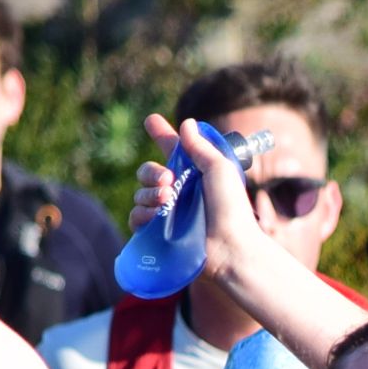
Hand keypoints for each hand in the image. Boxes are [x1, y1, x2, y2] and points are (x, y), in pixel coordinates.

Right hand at [133, 113, 266, 286]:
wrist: (230, 247)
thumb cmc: (231, 210)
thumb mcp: (220, 170)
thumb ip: (201, 147)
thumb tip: (187, 123)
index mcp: (193, 176)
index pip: (172, 151)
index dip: (161, 135)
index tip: (151, 121)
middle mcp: (178, 193)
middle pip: (148, 173)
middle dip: (151, 172)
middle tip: (168, 179)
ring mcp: (167, 215)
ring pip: (140, 195)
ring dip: (148, 193)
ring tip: (167, 199)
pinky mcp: (158, 236)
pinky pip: (136, 219)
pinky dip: (141, 214)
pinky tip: (155, 214)